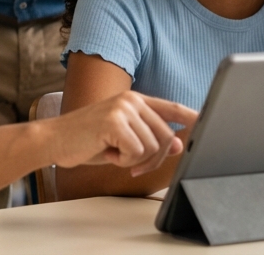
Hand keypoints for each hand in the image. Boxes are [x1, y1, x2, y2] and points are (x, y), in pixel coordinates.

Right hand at [49, 91, 198, 175]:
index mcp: (135, 100)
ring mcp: (123, 108)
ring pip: (152, 147)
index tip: (209, 122)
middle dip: (153, 159)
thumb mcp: (122, 139)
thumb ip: (149, 138)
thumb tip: (179, 143)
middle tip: (129, 163)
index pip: (172, 108)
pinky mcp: (114, 121)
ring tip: (111, 152)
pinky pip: (135, 152)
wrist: (54, 140)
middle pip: (166, 136)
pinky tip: (105, 151)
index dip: (193, 117)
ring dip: (133, 160)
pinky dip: (121, 160)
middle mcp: (132, 100)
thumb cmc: (86, 140)